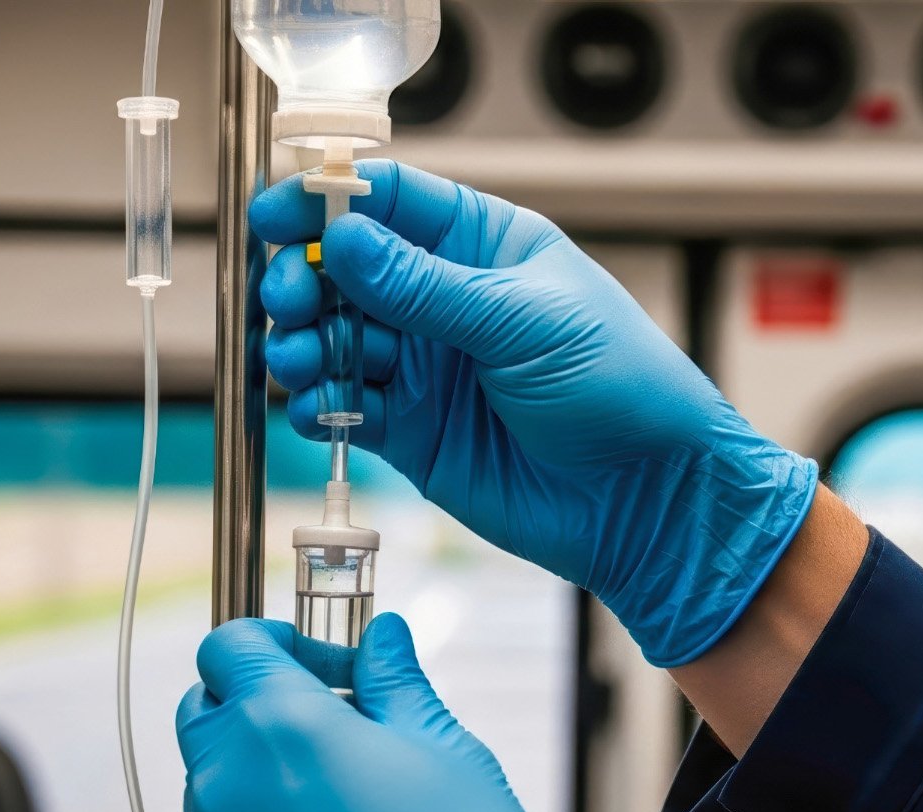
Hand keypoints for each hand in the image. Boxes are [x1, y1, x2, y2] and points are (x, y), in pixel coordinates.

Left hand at [175, 615, 617, 811]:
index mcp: (279, 727)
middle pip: (207, 712)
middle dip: (258, 705)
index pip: (229, 645)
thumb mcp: (447, 753)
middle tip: (333, 730)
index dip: (272, 642)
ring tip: (343, 810)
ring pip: (214, 789)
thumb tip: (382, 639)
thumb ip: (396, 685)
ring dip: (260, 780)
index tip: (317, 664)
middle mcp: (227, 787)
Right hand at [251, 161, 817, 665]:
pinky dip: (317, 405)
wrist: (645, 498)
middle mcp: (443, 299)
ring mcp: (424, 366)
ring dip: (304, 343)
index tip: (277, 214)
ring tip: (301, 359)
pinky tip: (318, 409)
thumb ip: (426, 286)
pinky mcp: (411, 430)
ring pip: (334, 338)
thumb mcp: (525, 321)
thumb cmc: (622, 389)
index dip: (326, 200)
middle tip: (292, 299)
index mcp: (483, 245)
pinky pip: (343, 406)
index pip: (389, 201)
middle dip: (304, 276)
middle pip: (344, 268)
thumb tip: (345, 240)